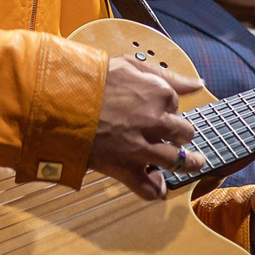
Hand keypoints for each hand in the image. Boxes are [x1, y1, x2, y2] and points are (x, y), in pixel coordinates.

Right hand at [89, 53, 206, 200]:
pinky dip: (154, 189)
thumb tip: (198, 83)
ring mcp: (142, 148)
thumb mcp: (128, 65)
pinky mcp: (124, 168)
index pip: (175, 105)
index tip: (153, 109)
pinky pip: (148, 188)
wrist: (56, 100)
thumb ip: (167, 75)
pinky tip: (157, 185)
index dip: (164, 108)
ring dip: (188, 164)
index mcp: (159, 94)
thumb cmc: (88, 79)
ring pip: (178, 162)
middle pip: (184, 133)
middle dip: (180, 134)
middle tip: (171, 135)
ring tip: (192, 164)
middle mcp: (156, 122)